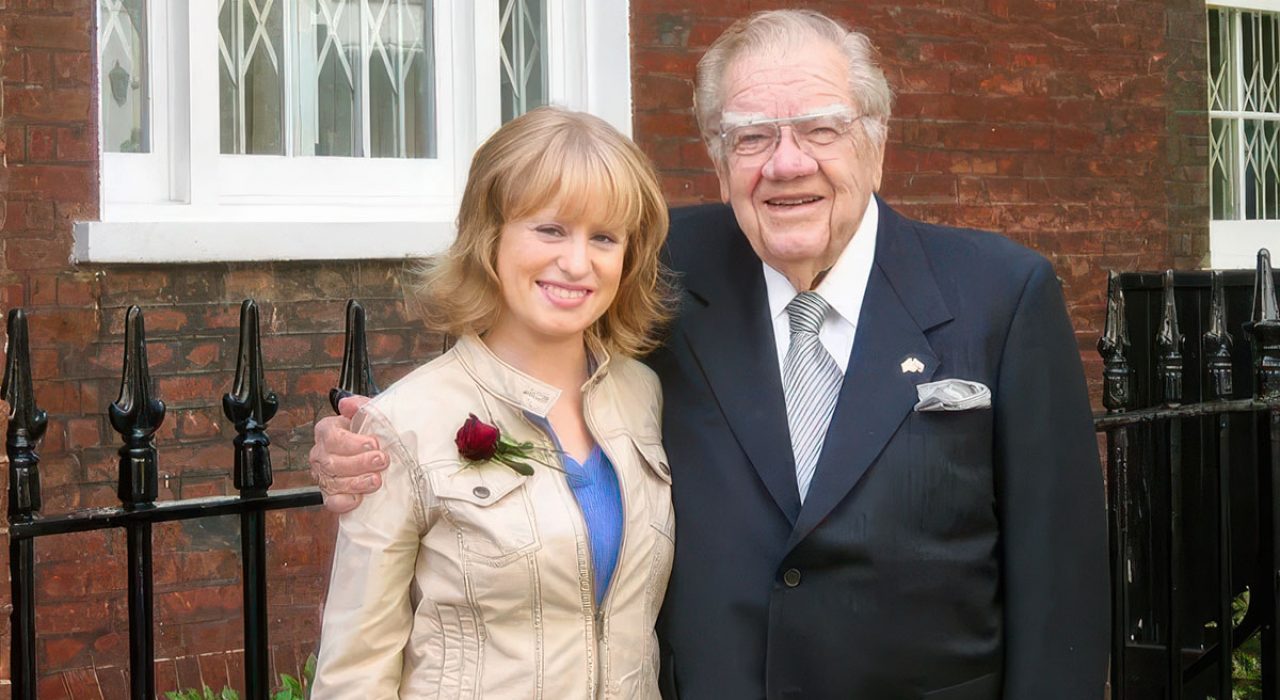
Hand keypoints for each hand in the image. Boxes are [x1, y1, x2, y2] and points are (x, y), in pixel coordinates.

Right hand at [309, 395, 388, 512]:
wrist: (372, 451)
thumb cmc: (368, 432)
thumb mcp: (367, 414)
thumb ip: (359, 406)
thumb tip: (347, 403)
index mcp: (326, 431)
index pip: (333, 438)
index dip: (354, 443)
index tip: (375, 444)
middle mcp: (320, 454)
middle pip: (333, 462)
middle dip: (360, 463)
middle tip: (381, 461)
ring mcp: (323, 476)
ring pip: (333, 482)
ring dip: (357, 483)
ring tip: (376, 480)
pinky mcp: (330, 495)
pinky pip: (332, 502)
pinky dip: (345, 502)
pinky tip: (359, 499)